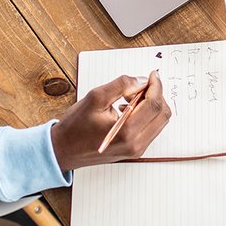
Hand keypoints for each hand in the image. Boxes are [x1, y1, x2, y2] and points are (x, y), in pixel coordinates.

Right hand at [51, 72, 170, 171]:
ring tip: (130, 98)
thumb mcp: (95, 98)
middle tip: (141, 85)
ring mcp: (136, 150)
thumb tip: (142, 81)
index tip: (152, 75)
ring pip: (159, 122)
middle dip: (156, 95)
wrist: (62, 151)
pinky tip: (128, 109)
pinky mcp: (134, 151)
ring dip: (151, 105)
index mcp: (126, 131)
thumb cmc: (74, 127)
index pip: (154, 104)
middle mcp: (135, 144)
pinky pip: (151, 129)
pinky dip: (146, 115)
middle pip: (163, 114)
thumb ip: (121, 85)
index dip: (156, 85)